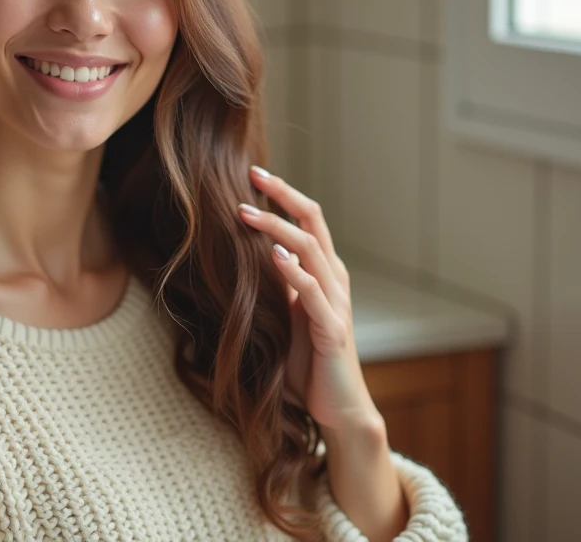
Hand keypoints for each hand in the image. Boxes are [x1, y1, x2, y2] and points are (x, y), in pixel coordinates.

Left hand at [237, 165, 379, 432]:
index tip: (254, 174)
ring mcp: (336, 302)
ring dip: (277, 229)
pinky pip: (315, 294)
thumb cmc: (308, 361)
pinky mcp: (333, 329)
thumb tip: (242, 254)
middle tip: (251, 176)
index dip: (283, 195)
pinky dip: (295, 272)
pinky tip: (275, 257)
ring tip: (246, 213)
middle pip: (313, 223)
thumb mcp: (286, 314)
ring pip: (310, 251)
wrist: (338, 407)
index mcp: (324, 271)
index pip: (307, 220)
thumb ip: (275, 285)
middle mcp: (335, 279)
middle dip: (282, 197)